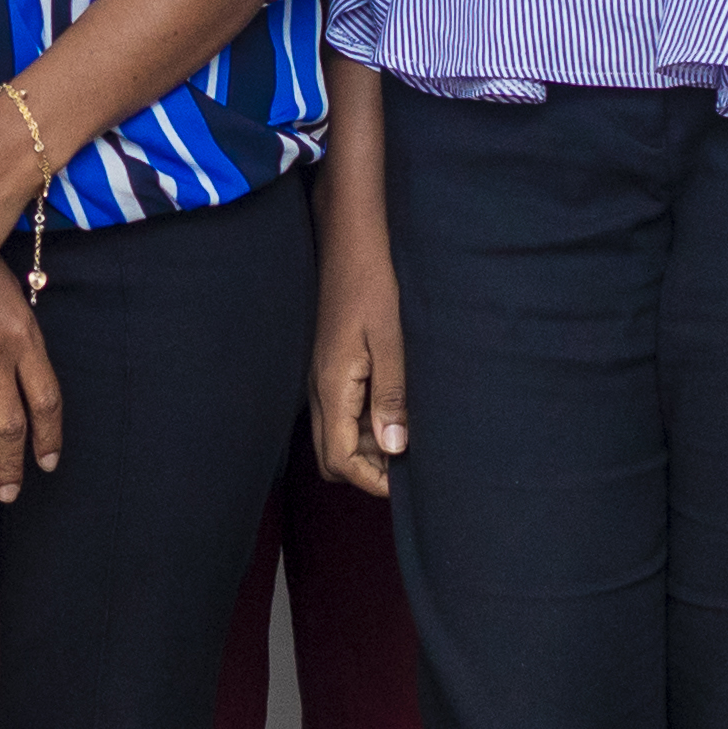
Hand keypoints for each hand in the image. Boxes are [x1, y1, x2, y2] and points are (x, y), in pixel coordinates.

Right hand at [313, 234, 406, 495]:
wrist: (349, 245)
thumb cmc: (371, 285)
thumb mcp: (391, 341)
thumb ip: (391, 396)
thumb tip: (395, 448)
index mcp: (332, 388)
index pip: (340, 460)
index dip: (372, 480)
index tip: (406, 483)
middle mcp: (319, 391)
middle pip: (331, 458)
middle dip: (366, 470)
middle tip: (407, 463)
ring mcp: (322, 381)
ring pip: (335, 437)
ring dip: (367, 447)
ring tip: (408, 434)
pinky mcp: (330, 369)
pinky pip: (341, 414)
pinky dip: (365, 425)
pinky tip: (395, 409)